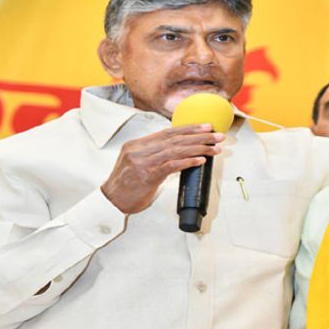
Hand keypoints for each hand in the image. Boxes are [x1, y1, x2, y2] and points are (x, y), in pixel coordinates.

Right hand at [101, 124, 224, 213]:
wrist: (110, 202)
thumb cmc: (125, 186)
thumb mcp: (137, 164)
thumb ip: (153, 156)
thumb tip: (178, 152)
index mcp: (137, 145)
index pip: (167, 132)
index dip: (188, 129)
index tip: (205, 127)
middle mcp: (140, 150)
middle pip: (175, 139)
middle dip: (199, 136)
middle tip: (217, 136)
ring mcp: (143, 162)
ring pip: (176, 150)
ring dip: (199, 148)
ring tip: (215, 148)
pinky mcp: (148, 175)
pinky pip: (172, 165)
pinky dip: (188, 161)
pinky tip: (201, 160)